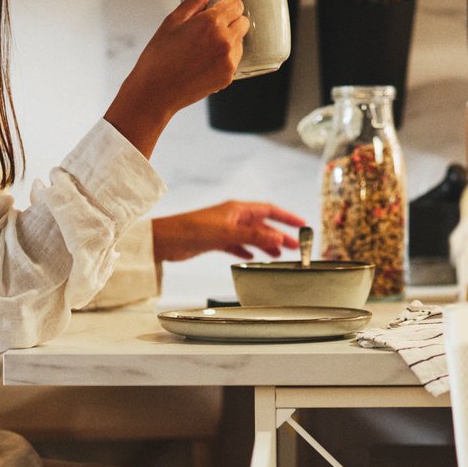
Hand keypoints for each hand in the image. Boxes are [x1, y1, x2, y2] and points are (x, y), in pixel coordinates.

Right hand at [104, 0, 246, 158]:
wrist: (155, 92)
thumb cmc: (159, 57)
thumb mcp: (173, 21)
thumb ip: (195, 1)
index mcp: (211, 22)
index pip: (236, 4)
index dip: (227, 5)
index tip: (218, 10)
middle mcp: (224, 40)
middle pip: (243, 22)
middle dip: (231, 21)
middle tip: (211, 29)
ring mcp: (228, 60)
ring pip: (240, 42)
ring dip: (229, 40)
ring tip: (205, 49)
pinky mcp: (228, 77)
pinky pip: (234, 60)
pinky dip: (225, 58)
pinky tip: (205, 62)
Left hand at [153, 201, 306, 263]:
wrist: (165, 240)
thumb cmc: (191, 230)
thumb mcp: (226, 233)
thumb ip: (253, 237)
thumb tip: (278, 239)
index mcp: (237, 209)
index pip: (269, 210)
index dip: (286, 217)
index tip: (302, 225)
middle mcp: (233, 217)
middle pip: (263, 225)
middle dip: (279, 235)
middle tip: (295, 247)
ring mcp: (225, 229)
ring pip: (252, 236)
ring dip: (266, 245)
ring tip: (278, 256)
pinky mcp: (215, 241)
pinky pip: (237, 245)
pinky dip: (246, 251)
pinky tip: (252, 257)